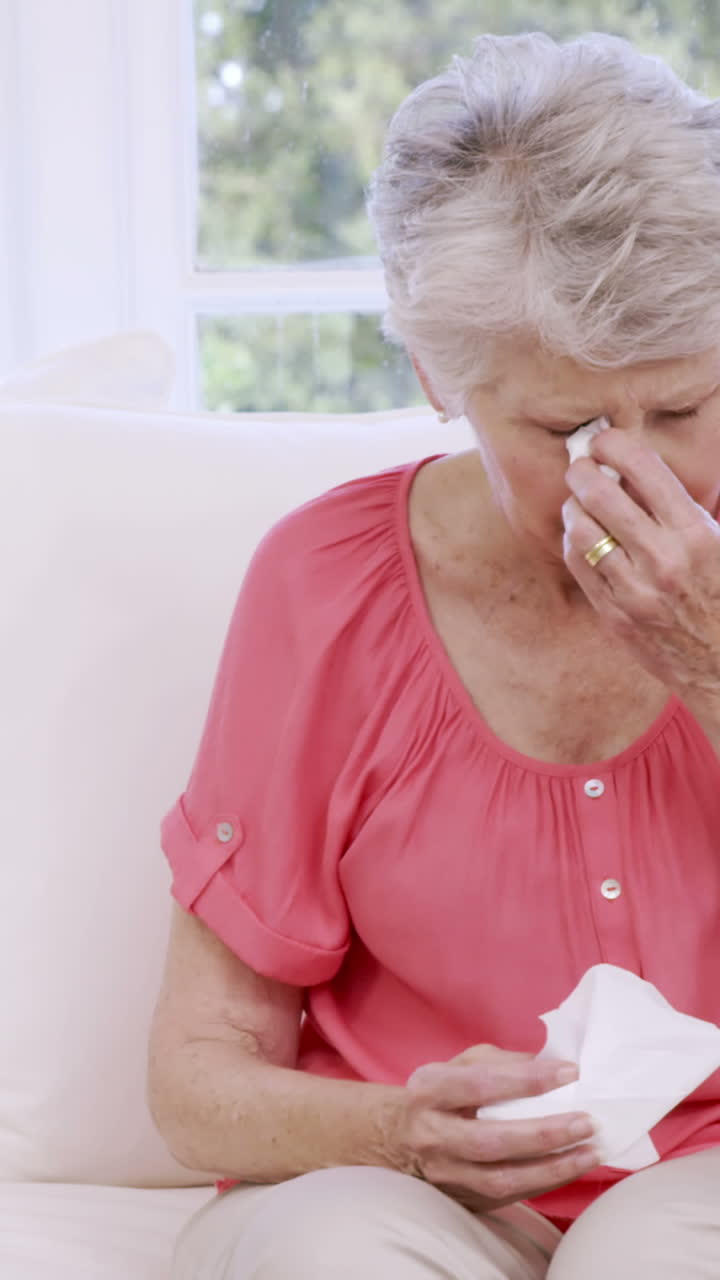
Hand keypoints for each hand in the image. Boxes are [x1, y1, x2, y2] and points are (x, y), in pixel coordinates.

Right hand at [392, 1044, 599, 1211]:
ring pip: (502, 1179)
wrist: (396, 1139)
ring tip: (591, 1152)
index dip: (527, 1080)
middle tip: (587, 1121)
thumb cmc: (438, 1093)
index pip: (481, 1084)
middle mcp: (433, 1135)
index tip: (570, 1072)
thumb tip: (552, 1065)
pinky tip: (572, 1167)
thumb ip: (501, 1062)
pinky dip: (545, 1182)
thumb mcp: (458, 1064)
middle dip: (544, 1133)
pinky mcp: (462, 1199)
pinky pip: (510, 1197)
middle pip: (492, 1140)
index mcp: (430, 1091)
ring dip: (553, 1168)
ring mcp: (446, 1174)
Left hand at [562, 428, 719, 703]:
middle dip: (583, 471)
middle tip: (581, 466)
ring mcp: (635, 590)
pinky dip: (573, 541)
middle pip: (600, 493)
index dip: (613, 444)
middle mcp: (663, 559)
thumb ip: (679, 506)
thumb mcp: (717, 540)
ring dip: (574, 507)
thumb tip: (630, 467)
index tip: (604, 441)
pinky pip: (577, 564)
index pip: (642, 467)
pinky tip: (582, 535)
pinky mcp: (614, 614)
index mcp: (696, 532)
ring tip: (580, 502)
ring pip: (580, 529)